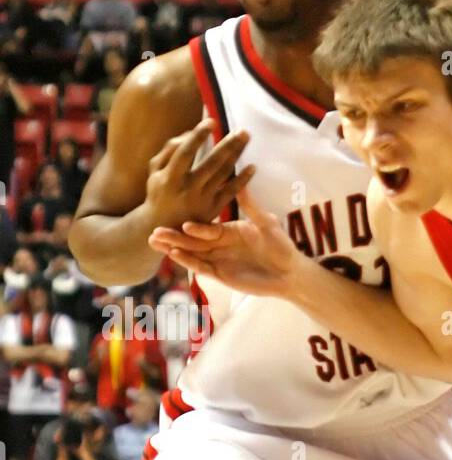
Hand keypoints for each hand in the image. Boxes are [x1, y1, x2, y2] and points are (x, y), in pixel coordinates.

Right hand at [143, 119, 254, 230]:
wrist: (165, 227)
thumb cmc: (160, 193)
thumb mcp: (155, 171)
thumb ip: (169, 151)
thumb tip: (189, 133)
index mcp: (170, 176)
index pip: (186, 151)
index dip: (199, 135)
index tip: (212, 121)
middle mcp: (188, 188)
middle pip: (212, 162)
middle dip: (228, 144)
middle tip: (242, 130)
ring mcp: (202, 199)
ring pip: (223, 174)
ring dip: (237, 155)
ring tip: (246, 138)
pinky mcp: (213, 209)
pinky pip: (231, 192)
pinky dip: (242, 180)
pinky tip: (252, 167)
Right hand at [148, 187, 303, 297]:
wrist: (290, 273)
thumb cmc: (282, 246)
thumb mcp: (267, 225)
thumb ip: (252, 207)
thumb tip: (241, 184)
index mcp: (229, 230)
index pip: (208, 228)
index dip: (196, 227)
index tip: (183, 222)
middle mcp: (220, 244)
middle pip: (193, 240)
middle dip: (174, 236)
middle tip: (153, 230)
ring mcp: (219, 260)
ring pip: (192, 253)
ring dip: (174, 248)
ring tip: (155, 242)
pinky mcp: (221, 275)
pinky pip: (202, 268)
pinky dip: (188, 262)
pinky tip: (175, 256)